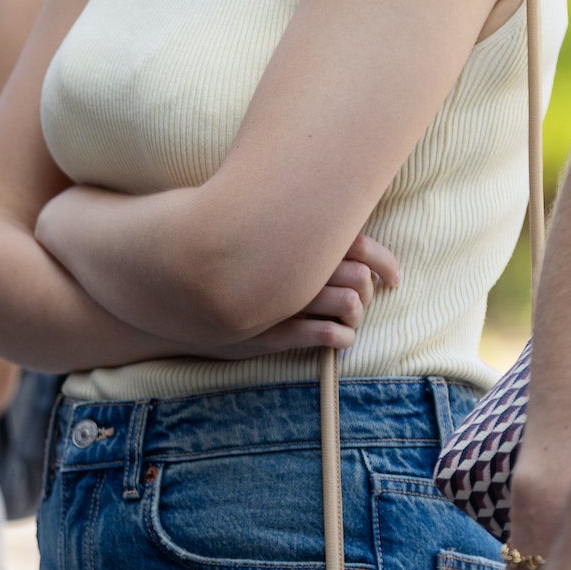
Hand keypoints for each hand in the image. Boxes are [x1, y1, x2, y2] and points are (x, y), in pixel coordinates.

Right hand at [207, 234, 400, 358]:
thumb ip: (300, 232)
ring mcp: (284, 301)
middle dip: (367, 291)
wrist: (178, 294)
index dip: (385, 261)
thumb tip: (347, 231)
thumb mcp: (265, 242)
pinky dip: (342, 338)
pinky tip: (337, 337)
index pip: (359, 243)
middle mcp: (294, 266)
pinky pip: (328, 336)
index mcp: (297, 239)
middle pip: (359, 277)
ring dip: (356, 315)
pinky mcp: (273, 333)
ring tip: (347, 318)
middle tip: (359, 298)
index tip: (393, 277)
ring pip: (349, 305)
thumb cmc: (232, 266)